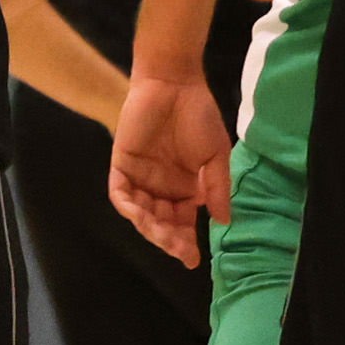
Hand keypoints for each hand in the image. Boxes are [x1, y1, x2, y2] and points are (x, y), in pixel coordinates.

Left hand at [105, 70, 238, 266]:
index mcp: (184, 188)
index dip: (187, 242)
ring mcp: (140, 178)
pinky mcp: (122, 166)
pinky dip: (128, 206)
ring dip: (150, 227)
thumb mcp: (216, 154)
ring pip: (141, 214)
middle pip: (161, 223)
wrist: (174, 85)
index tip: (194, 260)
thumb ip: (216, 186)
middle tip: (181, 250)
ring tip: (164, 236)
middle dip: (170, 240)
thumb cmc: (199, 116)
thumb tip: (223, 221)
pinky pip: (121, 194)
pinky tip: (140, 215)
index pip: (183, 223)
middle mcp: (161, 188)